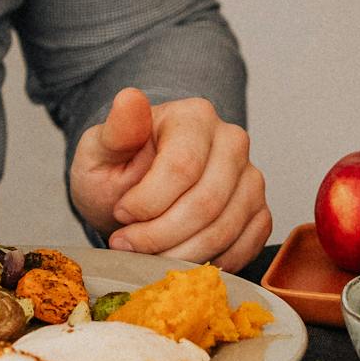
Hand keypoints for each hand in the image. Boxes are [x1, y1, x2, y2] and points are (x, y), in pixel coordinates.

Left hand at [69, 88, 270, 272]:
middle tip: (128, 244)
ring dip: (180, 254)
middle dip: (161, 235)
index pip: (182, 168)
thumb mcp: (100, 151)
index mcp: (194, 116)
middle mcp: (232, 141)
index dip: (148, 202)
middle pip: (207, 202)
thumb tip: (129, 98)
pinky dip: (210, 262)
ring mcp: (250, 177)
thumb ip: (116, 131)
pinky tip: (179, 258)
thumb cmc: (118, 171)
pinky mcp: (259, 210)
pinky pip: (246, 245)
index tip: (120, 214)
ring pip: (225, 229)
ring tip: (148, 253)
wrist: (134, 194)